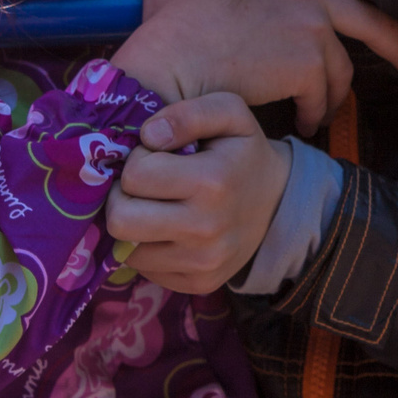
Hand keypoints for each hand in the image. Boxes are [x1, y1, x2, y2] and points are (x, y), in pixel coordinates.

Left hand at [107, 93, 290, 293]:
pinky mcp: (197, 285)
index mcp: (212, 181)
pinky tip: (168, 229)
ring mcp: (202, 263)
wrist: (278, 202)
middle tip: (143, 186)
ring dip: (135, 224)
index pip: (134, 176)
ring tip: (157, 206)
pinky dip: (148, 247)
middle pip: (120, 222)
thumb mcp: (229, 112)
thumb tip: (148, 135)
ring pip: (127, 249)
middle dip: (123, 198)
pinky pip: (145, 270)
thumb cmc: (243, 152)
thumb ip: (188, 113)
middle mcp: (205, 229)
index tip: (157, 158)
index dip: (138, 160)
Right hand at [108, 0, 397, 133]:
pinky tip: (296, 120)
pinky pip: (322, 99)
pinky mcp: (309, 68)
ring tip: (312, 109)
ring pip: (341, 71)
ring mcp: (312, 31)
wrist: (170, 65)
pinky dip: (310, 113)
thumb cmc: (169, 21)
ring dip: (328, 95)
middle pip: (373, 20)